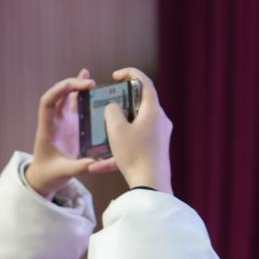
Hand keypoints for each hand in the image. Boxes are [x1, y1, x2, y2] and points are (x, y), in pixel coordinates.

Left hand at [25, 68, 116, 197]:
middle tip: (89, 84)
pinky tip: (89, 86)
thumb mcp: (63, 173)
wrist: (43, 179)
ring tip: (90, 79)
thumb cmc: (48, 175)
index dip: (58, 91)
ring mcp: (62, 123)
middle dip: (72, 85)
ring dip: (76, 86)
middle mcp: (54, 122)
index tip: (72, 86)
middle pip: (58, 95)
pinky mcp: (70, 126)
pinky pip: (74, 106)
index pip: (47, 103)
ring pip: (66, 98)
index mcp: (47, 130)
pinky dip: (81, 94)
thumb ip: (78, 167)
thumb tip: (96, 162)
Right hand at [102, 67, 172, 193]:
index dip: (130, 74)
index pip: (144, 82)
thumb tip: (113, 107)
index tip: (115, 76)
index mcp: (153, 110)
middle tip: (106, 107)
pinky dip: (117, 151)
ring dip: (115, 131)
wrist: (151, 185)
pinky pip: (134, 145)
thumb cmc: (134, 154)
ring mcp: (158, 136)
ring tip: (99, 139)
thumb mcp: (116, 129)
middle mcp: (160, 120)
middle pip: (139, 105)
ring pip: (134, 126)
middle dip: (120, 105)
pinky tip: (98, 166)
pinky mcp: (155, 151)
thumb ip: (111, 111)